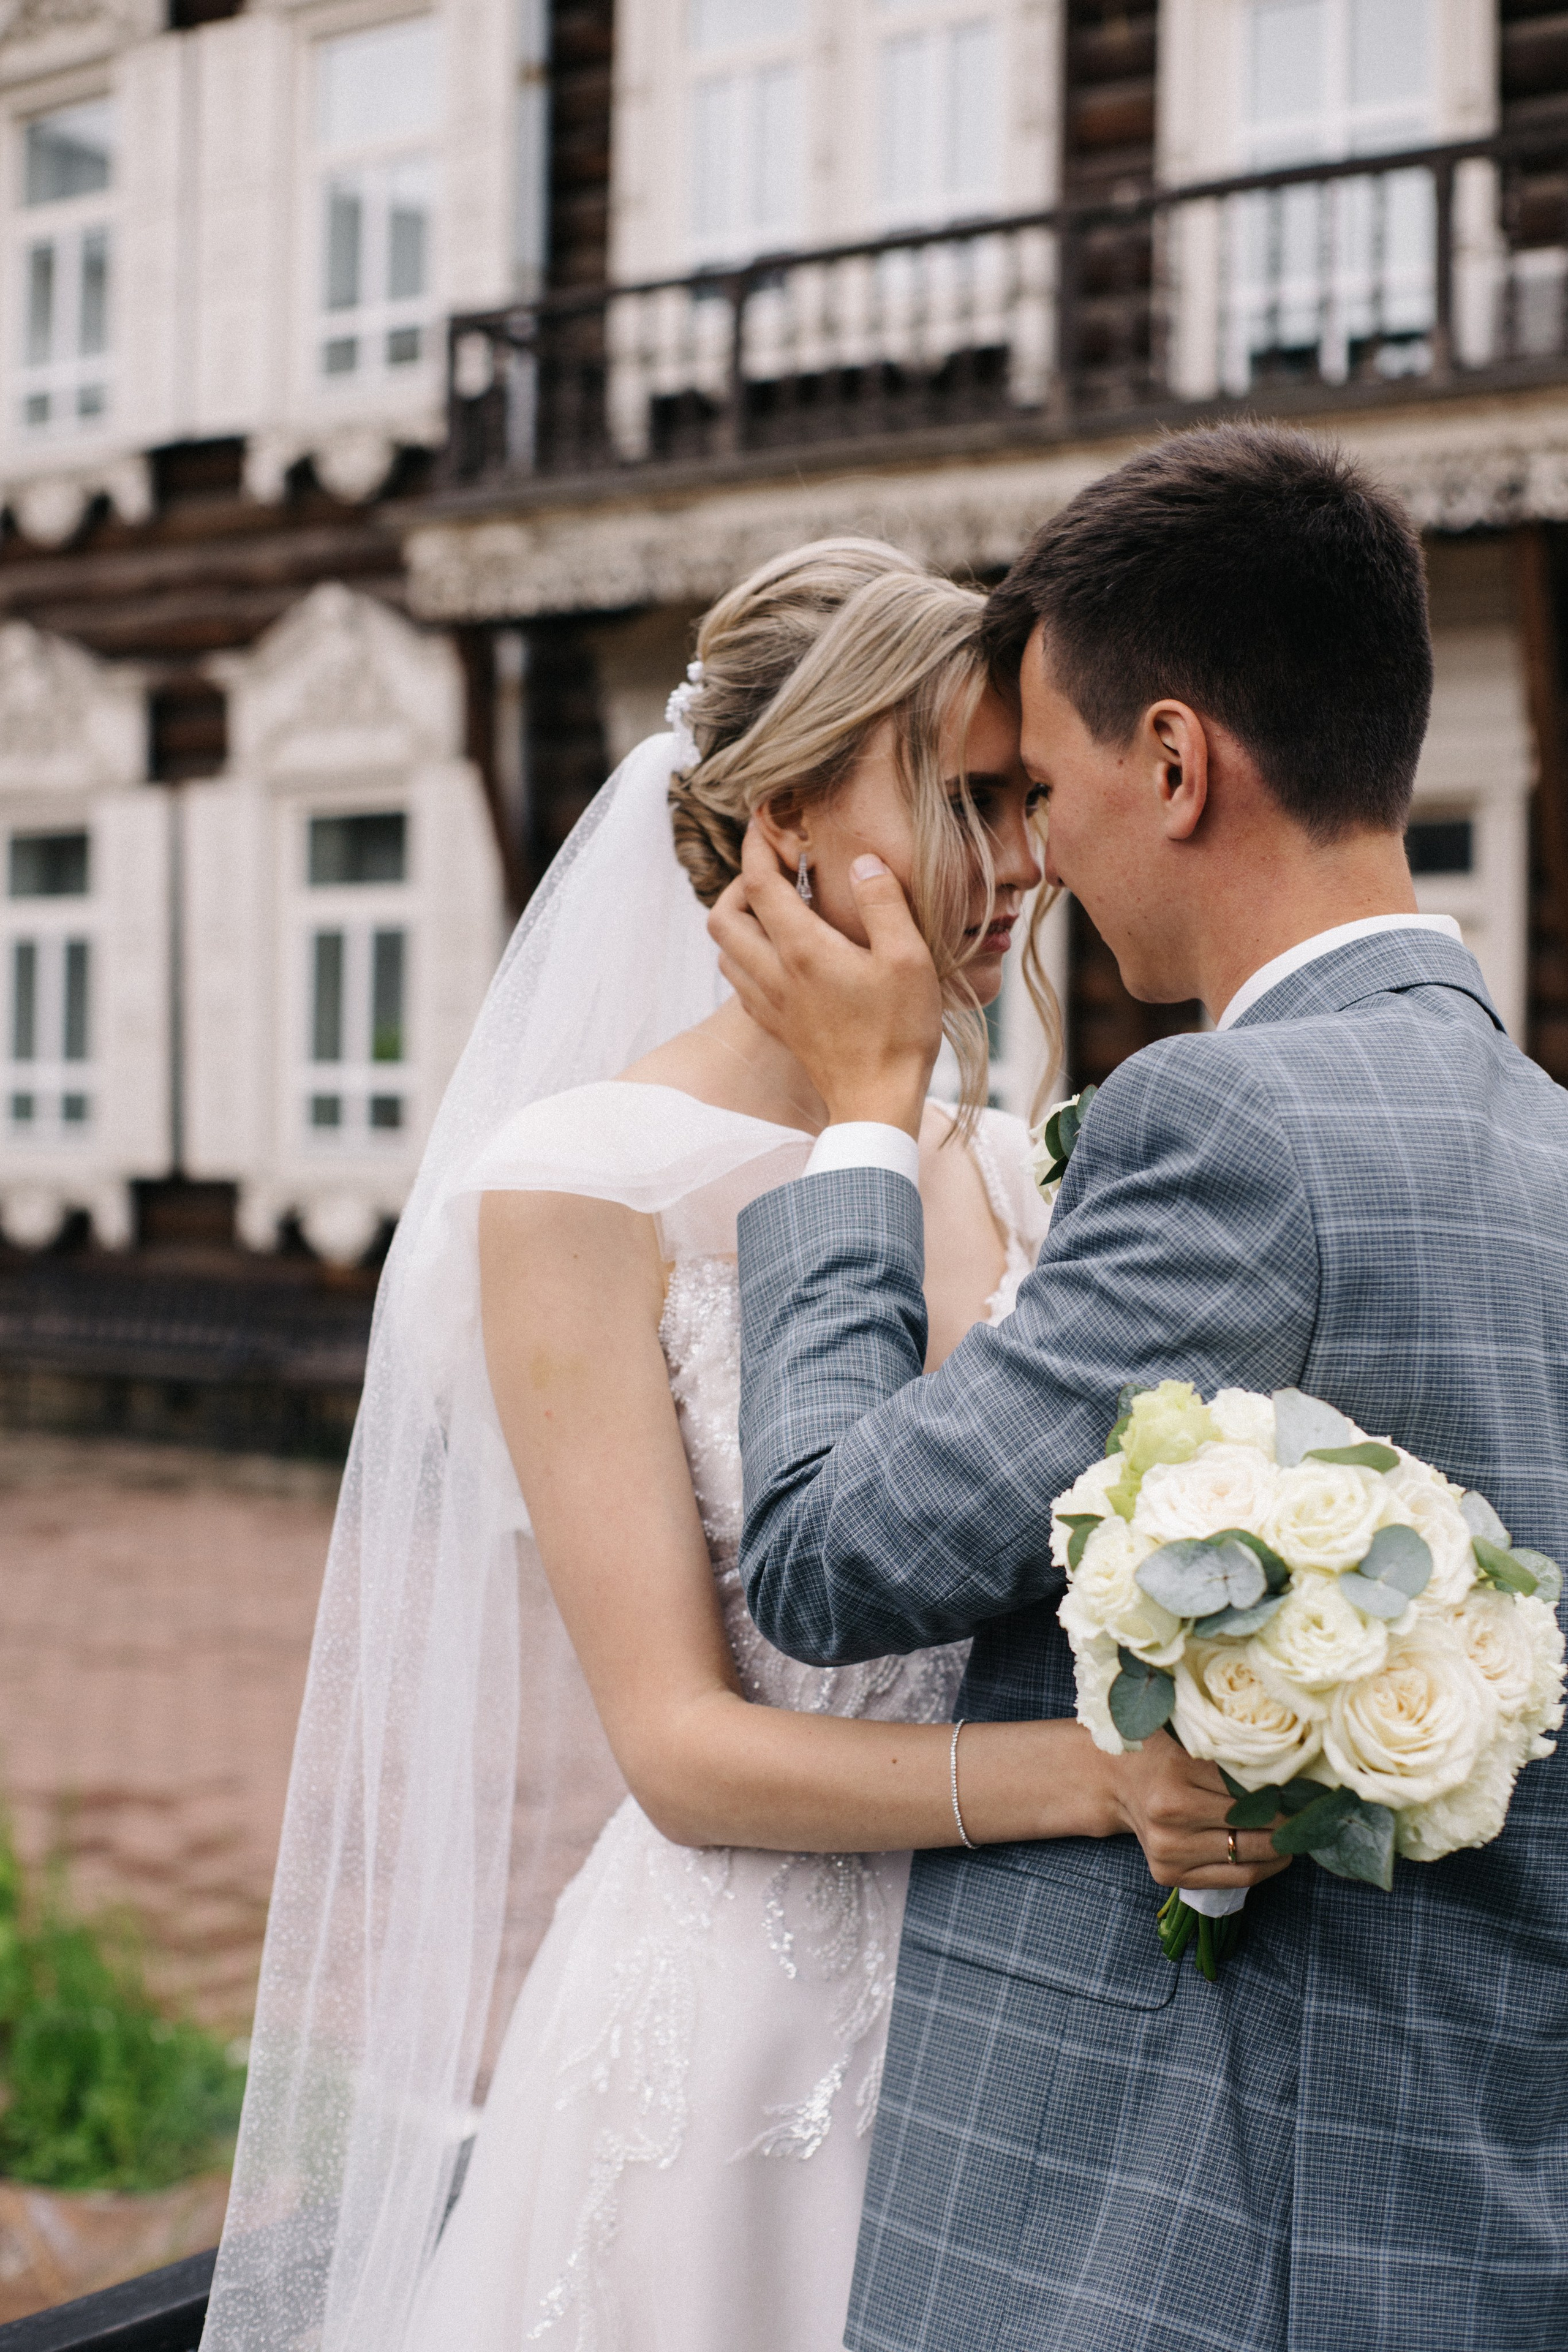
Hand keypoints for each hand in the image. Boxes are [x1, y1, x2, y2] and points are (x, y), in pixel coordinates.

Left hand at [707, 826, 943, 1138]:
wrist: (876, 1102)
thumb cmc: (900, 1032)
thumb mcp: (908, 959)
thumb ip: (884, 903)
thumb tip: (863, 861)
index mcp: (802, 950)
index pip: (758, 883)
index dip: (755, 845)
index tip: (763, 821)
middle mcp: (773, 974)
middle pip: (721, 916)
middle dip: (737, 884)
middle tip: (773, 873)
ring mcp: (769, 1003)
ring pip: (723, 950)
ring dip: (738, 921)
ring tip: (775, 909)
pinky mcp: (775, 1025)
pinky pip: (738, 981)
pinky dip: (745, 956)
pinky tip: (778, 954)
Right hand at [1098, 1731, 1291, 1888]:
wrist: (1118, 1781)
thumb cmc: (1164, 1753)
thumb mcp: (1194, 1740)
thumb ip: (1233, 1752)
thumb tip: (1296, 1764)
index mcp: (1176, 1773)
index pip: (1250, 1787)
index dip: (1286, 1788)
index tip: (1310, 1787)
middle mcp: (1169, 1815)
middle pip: (1252, 1821)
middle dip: (1289, 1818)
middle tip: (1313, 1810)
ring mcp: (1168, 1850)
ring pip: (1249, 1854)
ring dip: (1283, 1845)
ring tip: (1300, 1832)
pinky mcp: (1170, 1875)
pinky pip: (1236, 1878)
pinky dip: (1266, 1867)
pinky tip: (1279, 1853)